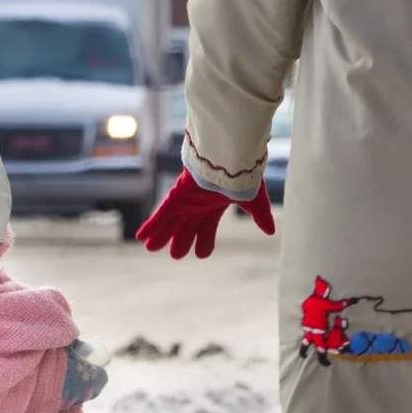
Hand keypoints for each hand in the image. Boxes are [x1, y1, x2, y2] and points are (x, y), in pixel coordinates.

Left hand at [136, 169, 275, 259]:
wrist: (231, 157)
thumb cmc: (243, 174)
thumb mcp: (254, 200)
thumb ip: (260, 215)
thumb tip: (271, 232)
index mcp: (215, 208)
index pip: (208, 230)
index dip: (204, 243)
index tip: (201, 254)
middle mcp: (198, 206)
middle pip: (186, 229)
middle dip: (180, 243)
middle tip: (175, 255)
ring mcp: (186, 201)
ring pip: (170, 223)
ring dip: (160, 236)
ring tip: (150, 248)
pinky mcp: (177, 197)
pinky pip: (160, 214)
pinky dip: (150, 226)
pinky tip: (140, 237)